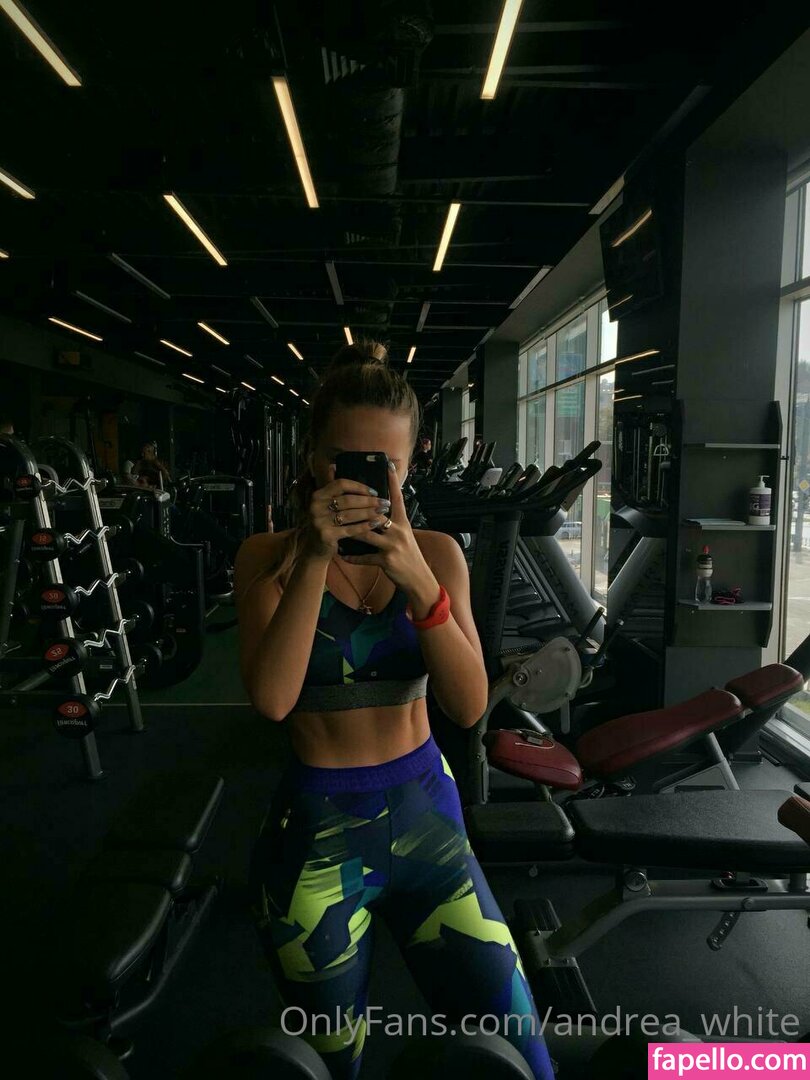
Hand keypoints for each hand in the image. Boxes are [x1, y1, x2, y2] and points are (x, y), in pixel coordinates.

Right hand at [302, 465, 390, 561]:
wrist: (316, 549)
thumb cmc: (327, 524)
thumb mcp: (326, 506)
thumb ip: (332, 489)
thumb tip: (334, 466)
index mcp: (318, 495)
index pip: (341, 484)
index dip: (359, 487)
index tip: (374, 491)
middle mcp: (315, 507)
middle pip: (347, 500)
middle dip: (368, 501)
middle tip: (384, 502)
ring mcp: (319, 522)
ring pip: (350, 515)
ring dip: (369, 513)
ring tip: (382, 512)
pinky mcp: (326, 536)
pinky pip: (350, 529)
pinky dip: (364, 526)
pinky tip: (375, 524)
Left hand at [340, 462, 440, 615]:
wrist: (418, 579)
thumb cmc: (409, 556)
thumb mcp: (405, 536)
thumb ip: (393, 523)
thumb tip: (377, 511)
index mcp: (404, 523)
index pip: (398, 498)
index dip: (392, 482)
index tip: (388, 465)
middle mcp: (399, 531)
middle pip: (376, 515)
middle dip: (359, 508)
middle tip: (343, 500)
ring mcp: (393, 546)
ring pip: (366, 534)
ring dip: (350, 531)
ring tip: (336, 526)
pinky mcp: (387, 561)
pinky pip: (365, 557)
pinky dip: (353, 557)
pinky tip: (342, 555)